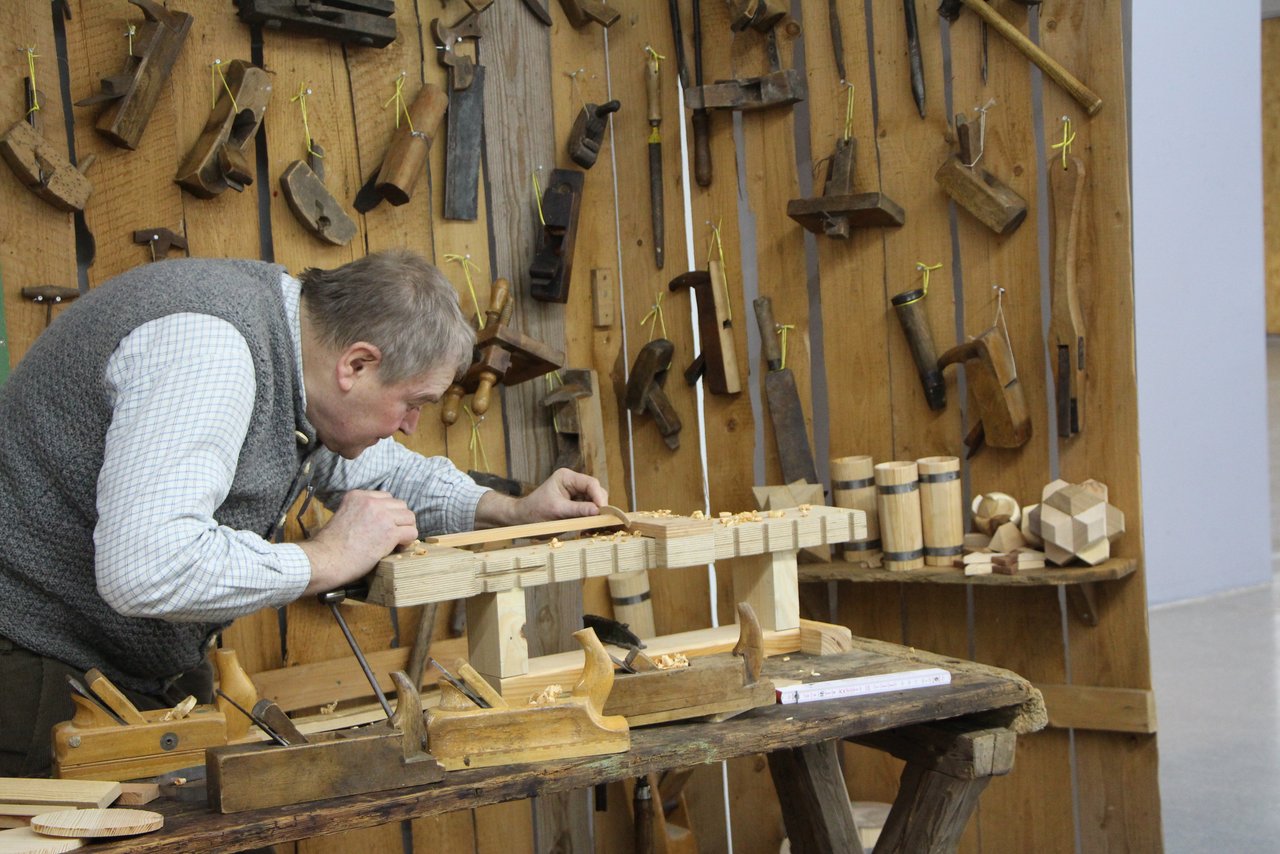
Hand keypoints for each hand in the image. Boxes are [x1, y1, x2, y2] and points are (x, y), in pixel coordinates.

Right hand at [298, 490, 418, 594]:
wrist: (325, 560)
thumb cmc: (330, 545)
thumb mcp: (343, 516)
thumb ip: (361, 512)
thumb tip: (380, 518)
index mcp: (357, 495)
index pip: (386, 497)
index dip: (388, 513)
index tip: (382, 526)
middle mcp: (371, 501)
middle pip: (400, 505)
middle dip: (399, 520)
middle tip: (391, 535)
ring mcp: (382, 515)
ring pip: (409, 517)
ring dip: (405, 530)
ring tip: (395, 542)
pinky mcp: (389, 533)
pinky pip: (411, 533)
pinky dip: (407, 542)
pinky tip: (396, 549)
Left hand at [475, 468, 608, 526]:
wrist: (522, 519)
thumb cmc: (535, 512)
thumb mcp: (557, 511)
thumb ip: (578, 510)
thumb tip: (598, 511)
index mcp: (566, 477)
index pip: (590, 483)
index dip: (599, 497)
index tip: (603, 511)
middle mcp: (573, 482)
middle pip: (595, 491)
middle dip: (599, 505)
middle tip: (602, 520)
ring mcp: (575, 492)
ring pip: (594, 500)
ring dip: (596, 512)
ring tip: (594, 524)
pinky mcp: (576, 503)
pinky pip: (589, 508)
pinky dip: (591, 516)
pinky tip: (589, 524)